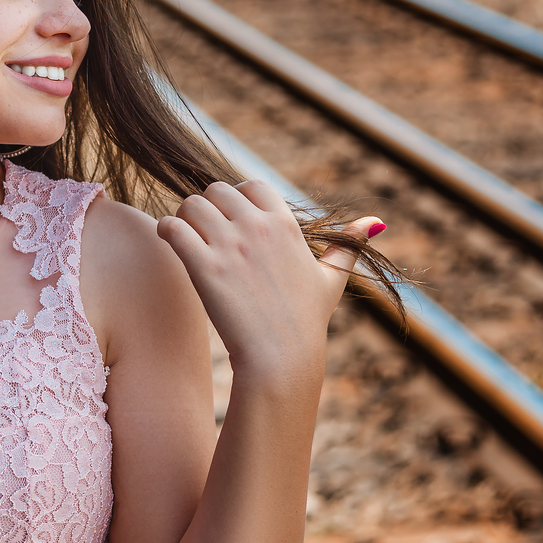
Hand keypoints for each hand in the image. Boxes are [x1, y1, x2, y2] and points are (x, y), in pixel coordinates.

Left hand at [157, 180, 384, 384]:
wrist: (282, 357)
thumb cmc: (305, 321)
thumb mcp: (331, 278)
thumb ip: (348, 246)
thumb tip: (376, 223)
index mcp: (284, 224)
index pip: (251, 185)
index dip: (236, 199)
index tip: (230, 222)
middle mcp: (257, 227)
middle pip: (216, 190)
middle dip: (206, 208)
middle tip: (202, 232)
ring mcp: (230, 245)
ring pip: (191, 204)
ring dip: (183, 217)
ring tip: (185, 238)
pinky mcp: (204, 266)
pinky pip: (172, 227)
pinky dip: (166, 230)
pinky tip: (170, 243)